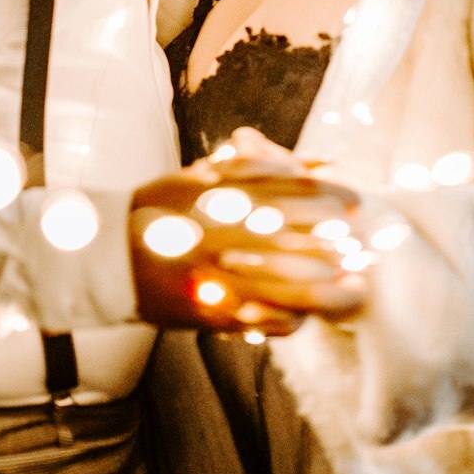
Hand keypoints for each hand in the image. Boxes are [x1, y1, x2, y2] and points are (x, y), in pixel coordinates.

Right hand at [129, 155, 369, 334]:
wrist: (107, 258)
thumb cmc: (155, 209)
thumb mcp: (195, 177)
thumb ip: (243, 166)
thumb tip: (292, 154)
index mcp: (217, 197)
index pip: (283, 191)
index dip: (325, 195)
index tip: (355, 198)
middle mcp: (220, 235)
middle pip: (291, 236)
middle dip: (333, 241)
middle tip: (365, 244)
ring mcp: (215, 277)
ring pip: (282, 284)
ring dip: (323, 285)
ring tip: (355, 285)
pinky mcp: (207, 313)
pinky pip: (258, 319)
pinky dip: (287, 319)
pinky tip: (308, 317)